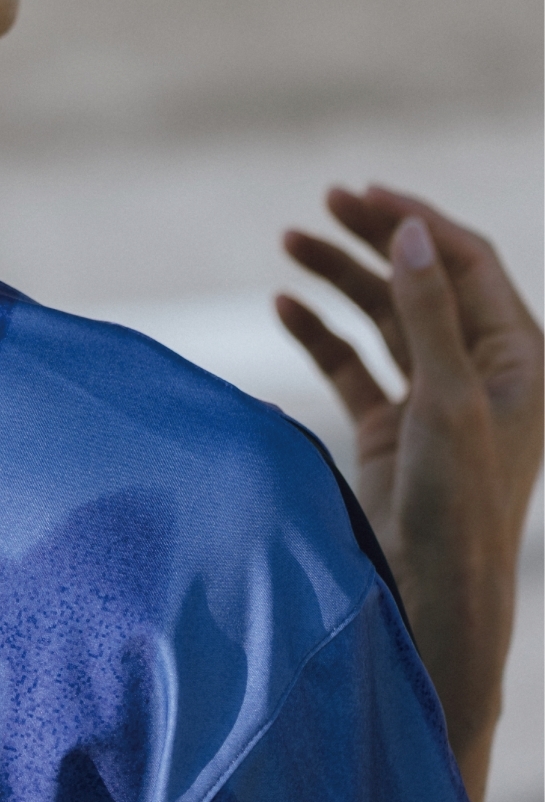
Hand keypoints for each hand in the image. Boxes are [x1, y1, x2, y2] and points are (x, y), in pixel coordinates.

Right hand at [275, 185, 542, 801]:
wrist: (435, 607)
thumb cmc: (460, 510)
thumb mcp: (449, 401)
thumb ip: (428, 313)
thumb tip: (410, 231)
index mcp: (519, 360)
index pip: (467, 264)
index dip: (415, 221)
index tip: (360, 194)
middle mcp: (481, 374)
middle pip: (424, 280)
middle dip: (373, 239)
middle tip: (323, 202)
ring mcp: (434, 402)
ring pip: (384, 318)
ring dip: (341, 278)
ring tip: (288, 242)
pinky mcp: (393, 434)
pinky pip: (354, 365)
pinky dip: (320, 333)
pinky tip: (284, 305)